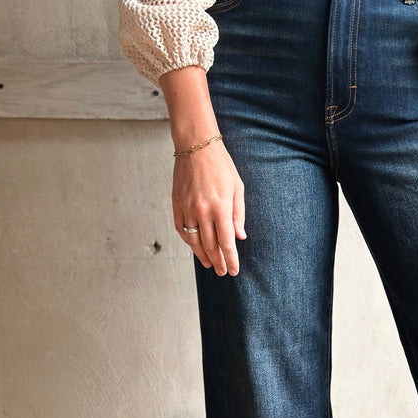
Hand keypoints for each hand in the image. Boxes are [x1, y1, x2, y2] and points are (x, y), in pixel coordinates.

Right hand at [172, 140, 245, 276]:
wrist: (196, 146)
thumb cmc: (221, 165)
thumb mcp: (237, 188)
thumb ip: (238, 215)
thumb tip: (240, 237)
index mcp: (220, 208)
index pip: (227, 242)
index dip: (231, 259)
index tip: (234, 271)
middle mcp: (202, 211)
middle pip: (210, 245)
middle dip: (218, 262)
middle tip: (223, 272)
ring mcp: (187, 208)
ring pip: (194, 241)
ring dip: (202, 255)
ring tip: (209, 264)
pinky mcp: (177, 203)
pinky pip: (181, 229)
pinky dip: (188, 241)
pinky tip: (195, 247)